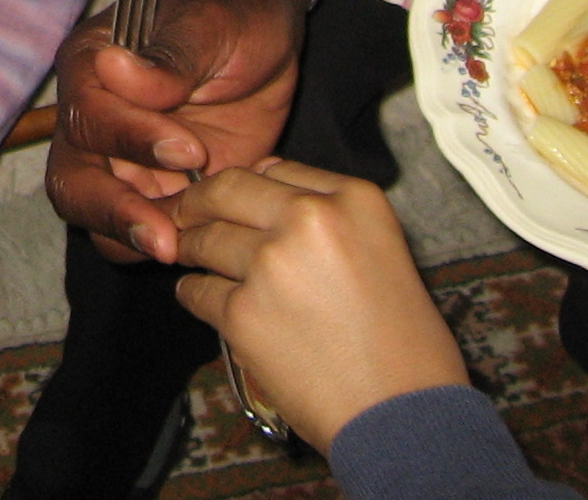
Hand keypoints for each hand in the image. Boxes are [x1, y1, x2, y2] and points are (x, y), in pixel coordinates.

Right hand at [44, 0, 310, 264]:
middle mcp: (90, 116)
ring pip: (93, 213)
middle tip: (164, 237)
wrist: (262, 35)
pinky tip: (199, 245)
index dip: (132, 140)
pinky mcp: (149, 190)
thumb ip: (169, 55)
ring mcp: (116, 159)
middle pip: (71, 178)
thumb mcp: (212, 23)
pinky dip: (157, 243)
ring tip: (181, 250)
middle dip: (112, 211)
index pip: (89, 115)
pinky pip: (134, 231)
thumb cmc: (232, 14)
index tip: (190, 152)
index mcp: (89, 64)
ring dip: (131, 236)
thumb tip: (114, 71)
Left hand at [170, 161, 467, 453]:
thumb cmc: (404, 347)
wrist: (403, 418)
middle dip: (197, 203)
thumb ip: (333, 217)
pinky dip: (194, 295)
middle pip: (228, 189)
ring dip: (192, 250)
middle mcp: (310, 219)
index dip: (247, 187)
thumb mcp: (386, 252)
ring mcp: (271, 264)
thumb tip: (271, 191)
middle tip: (183, 214)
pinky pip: (197, 291)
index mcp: (354, 199)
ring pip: (204, 239)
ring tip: (188, 258)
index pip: (276, 169)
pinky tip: (201, 299)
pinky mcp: (243, 313)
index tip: (231, 198)